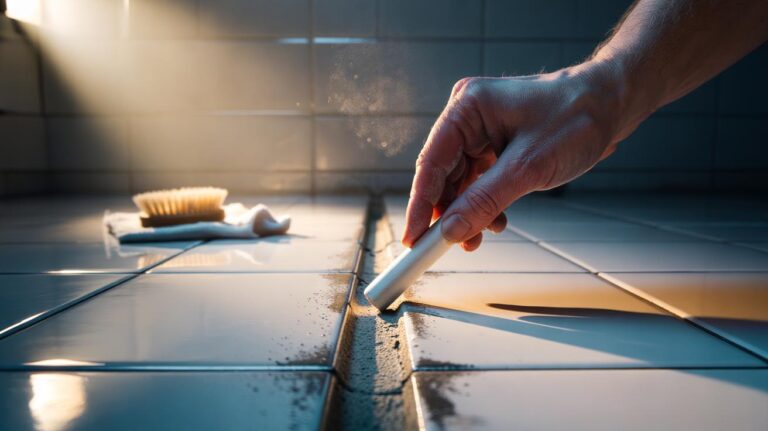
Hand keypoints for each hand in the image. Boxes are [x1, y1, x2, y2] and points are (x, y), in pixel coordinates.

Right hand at [403, 61, 631, 250]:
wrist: (612, 105)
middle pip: (442, 174)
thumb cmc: (577, 118)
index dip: (420, 205)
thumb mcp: (529, 167)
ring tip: (480, 236)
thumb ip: (485, 200)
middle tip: (448, 246)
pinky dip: (484, 203)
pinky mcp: (495, 143)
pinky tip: (495, 220)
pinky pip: (478, 179)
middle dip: (448, 212)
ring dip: (468, 211)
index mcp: (467, 107)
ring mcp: (481, 129)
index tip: (414, 239)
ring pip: (460, 181)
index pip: (431, 162)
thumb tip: (451, 230)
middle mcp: (468, 116)